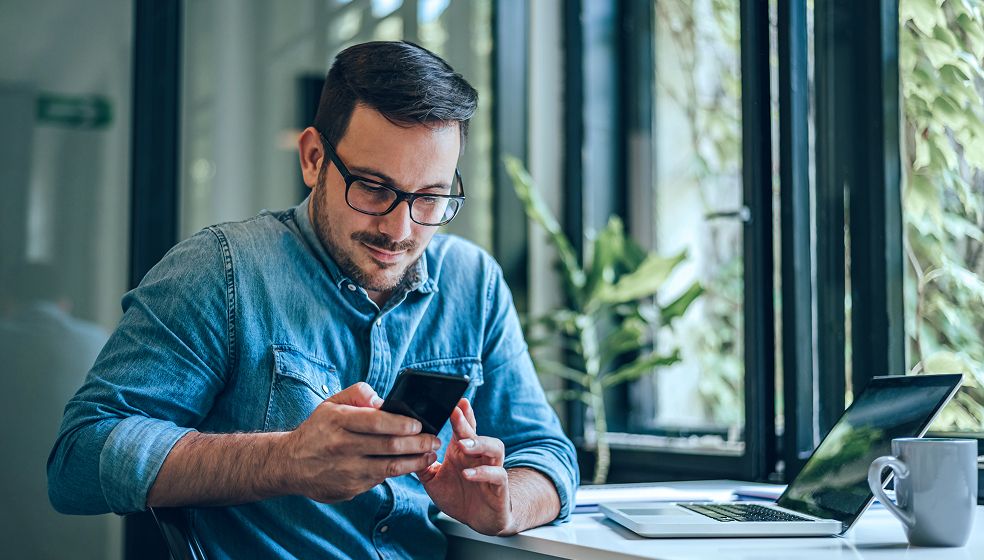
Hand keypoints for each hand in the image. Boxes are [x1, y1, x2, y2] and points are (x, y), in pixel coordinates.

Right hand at [282, 382, 440, 502]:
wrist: (289, 464)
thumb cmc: (317, 430)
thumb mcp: (331, 404)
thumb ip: (358, 394)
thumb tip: (382, 401)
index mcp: (337, 422)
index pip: (376, 421)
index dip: (401, 423)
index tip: (419, 424)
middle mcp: (342, 447)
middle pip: (388, 446)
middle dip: (418, 443)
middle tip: (435, 440)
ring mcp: (346, 471)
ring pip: (389, 468)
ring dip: (415, 461)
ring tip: (430, 454)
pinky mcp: (350, 489)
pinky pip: (379, 480)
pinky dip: (397, 472)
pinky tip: (410, 465)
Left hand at [417, 398, 516, 534]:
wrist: (479, 520)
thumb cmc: (458, 495)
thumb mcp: (433, 480)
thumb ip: (421, 464)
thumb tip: (404, 448)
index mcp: (463, 451)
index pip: (464, 427)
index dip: (461, 413)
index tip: (454, 400)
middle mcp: (479, 456)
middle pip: (475, 433)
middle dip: (465, 422)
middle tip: (455, 412)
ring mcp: (491, 468)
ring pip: (494, 447)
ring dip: (479, 444)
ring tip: (463, 445)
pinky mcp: (499, 486)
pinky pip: (497, 474)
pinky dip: (483, 473)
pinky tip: (469, 474)